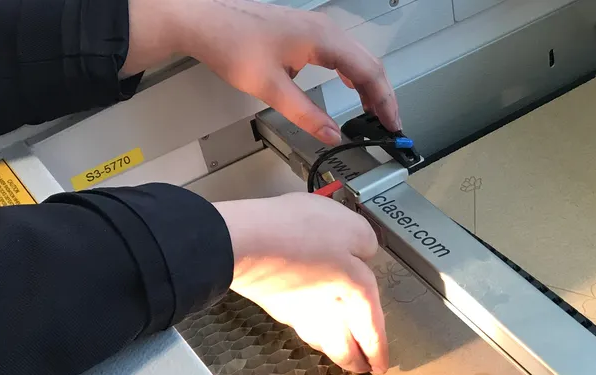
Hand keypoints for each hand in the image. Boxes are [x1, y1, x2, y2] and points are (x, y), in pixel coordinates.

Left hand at [124, 0, 399, 144]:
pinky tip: (349, 86)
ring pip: (357, 57)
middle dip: (382, 96)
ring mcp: (316, 27)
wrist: (202, 19)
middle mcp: (326, 29)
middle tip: (389, 125)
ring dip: (369, 84)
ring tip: (374, 112)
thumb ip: (305, 114)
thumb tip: (332, 135)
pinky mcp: (304, 30)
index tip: (392, 126)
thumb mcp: (270, 88)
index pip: (368, 73)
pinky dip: (352, 73)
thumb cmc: (232, 44)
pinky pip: (341, 52)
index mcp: (324, 40)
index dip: (384, 102)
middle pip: (369, 64)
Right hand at [215, 193, 387, 373]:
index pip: (373, 330)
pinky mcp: (273, 303)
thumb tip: (363, 253)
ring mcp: (297, 313)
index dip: (379, 350)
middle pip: (343, 349)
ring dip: (332, 349)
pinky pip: (299, 324)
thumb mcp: (352, 227)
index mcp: (355, 294)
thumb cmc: (299, 234)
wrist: (244, 241)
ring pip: (320, 342)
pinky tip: (308, 320)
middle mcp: (327, 313)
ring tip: (338, 349)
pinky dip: (309, 329)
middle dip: (355, 361)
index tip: (382, 364)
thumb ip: (366, 244)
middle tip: (362, 367)